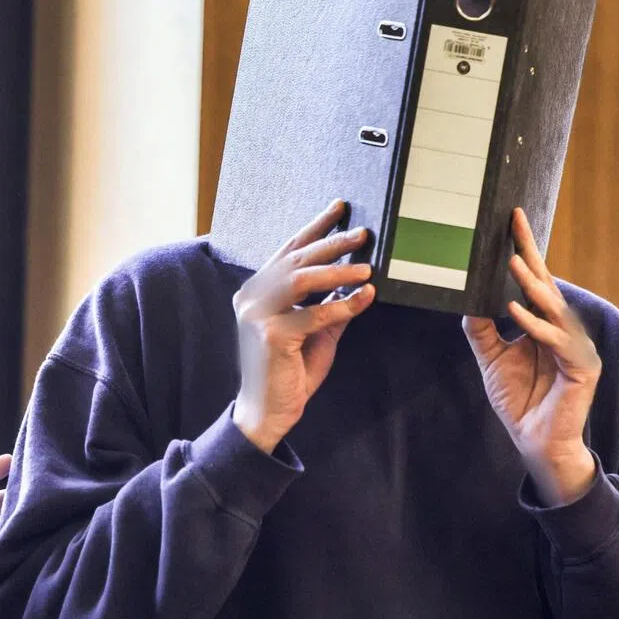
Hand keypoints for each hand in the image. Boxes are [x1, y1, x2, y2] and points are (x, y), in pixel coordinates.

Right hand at [233, 200, 374, 453]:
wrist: (270, 410)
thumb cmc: (292, 370)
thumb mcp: (318, 331)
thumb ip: (333, 305)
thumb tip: (360, 281)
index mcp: (260, 290)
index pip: (290, 250)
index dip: (315, 227)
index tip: (340, 208)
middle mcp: (252, 296)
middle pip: (297, 259)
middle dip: (332, 243)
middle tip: (363, 233)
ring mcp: (257, 314)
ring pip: (301, 279)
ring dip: (337, 271)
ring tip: (366, 268)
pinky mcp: (269, 334)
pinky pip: (313, 313)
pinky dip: (342, 306)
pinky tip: (364, 299)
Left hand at [463, 208, 600, 506]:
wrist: (536, 443)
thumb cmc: (520, 401)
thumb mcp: (493, 359)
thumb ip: (482, 329)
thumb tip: (466, 298)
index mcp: (546, 324)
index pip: (534, 280)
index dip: (525, 250)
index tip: (512, 219)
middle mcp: (565, 329)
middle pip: (547, 286)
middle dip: (530, 255)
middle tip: (513, 226)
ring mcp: (577, 347)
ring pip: (554, 309)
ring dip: (533, 286)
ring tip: (513, 263)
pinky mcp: (583, 368)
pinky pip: (558, 342)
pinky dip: (538, 327)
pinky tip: (518, 312)